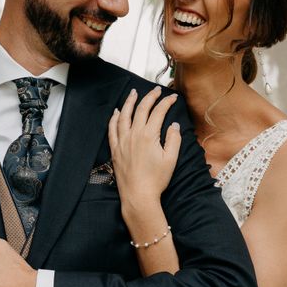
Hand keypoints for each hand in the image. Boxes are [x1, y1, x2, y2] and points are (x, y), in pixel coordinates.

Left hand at [108, 87, 180, 209]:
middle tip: (156, 91)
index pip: (158, 112)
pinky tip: (117, 112)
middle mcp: (134, 135)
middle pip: (141, 109)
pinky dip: (114, 118)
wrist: (138, 195)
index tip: (172, 97)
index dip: (166, 102)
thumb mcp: (171, 159)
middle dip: (150, 97)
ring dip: (129, 102)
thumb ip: (173, 140)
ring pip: (125, 115)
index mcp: (149, 136)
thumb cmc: (156, 180)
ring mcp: (122, 141)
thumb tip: (174, 125)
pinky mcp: (115, 149)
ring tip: (133, 93)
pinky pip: (112, 129)